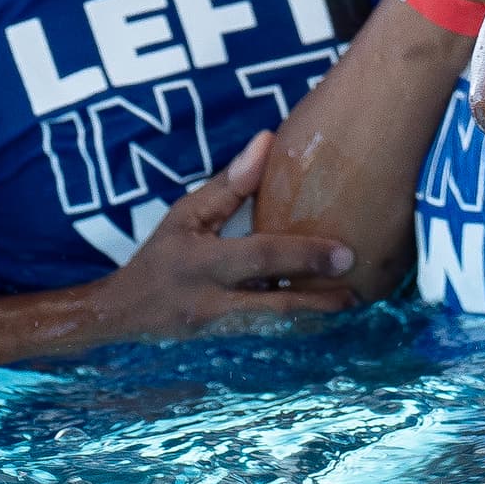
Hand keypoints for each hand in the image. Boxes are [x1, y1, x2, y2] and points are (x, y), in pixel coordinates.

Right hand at [100, 131, 365, 336]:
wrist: (123, 313)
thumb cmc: (160, 255)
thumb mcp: (185, 215)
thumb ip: (228, 185)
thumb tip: (267, 141)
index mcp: (204, 262)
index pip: (261, 256)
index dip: (305, 255)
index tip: (346, 253)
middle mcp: (214, 301)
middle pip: (277, 306)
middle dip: (321, 302)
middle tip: (361, 291)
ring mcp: (221, 328)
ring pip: (277, 327)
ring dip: (316, 318)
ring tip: (353, 303)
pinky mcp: (227, 342)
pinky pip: (269, 333)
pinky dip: (297, 325)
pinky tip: (324, 315)